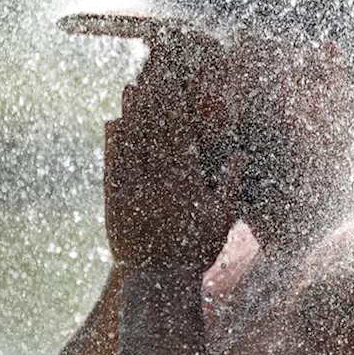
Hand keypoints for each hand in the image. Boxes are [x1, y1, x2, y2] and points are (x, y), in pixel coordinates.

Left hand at [103, 39, 242, 272]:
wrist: (159, 282)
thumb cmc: (195, 252)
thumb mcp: (222, 219)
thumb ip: (229, 184)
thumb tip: (241, 154)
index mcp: (186, 180)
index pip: (181, 133)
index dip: (176, 105)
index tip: (174, 82)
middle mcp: (159, 179)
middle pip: (155, 130)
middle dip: (153, 99)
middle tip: (149, 72)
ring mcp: (134, 188)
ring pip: (132, 142)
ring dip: (131, 113)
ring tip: (129, 89)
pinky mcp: (115, 200)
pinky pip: (113, 163)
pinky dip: (113, 142)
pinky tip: (112, 124)